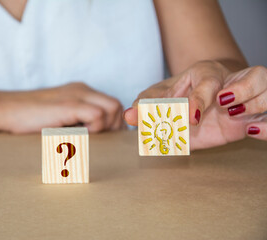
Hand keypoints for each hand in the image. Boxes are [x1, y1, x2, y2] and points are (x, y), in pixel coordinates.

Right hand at [0, 82, 123, 132]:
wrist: (6, 109)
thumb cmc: (29, 118)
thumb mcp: (59, 117)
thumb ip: (77, 121)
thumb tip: (96, 138)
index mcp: (81, 92)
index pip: (112, 104)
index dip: (114, 123)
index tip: (106, 138)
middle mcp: (82, 90)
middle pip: (116, 105)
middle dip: (114, 126)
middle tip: (101, 140)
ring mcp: (76, 95)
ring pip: (112, 108)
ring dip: (105, 126)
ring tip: (87, 135)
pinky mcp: (69, 104)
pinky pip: (96, 114)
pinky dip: (94, 127)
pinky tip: (78, 133)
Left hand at [124, 61, 266, 149]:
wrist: (196, 104)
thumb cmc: (178, 96)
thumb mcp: (160, 99)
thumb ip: (146, 106)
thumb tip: (128, 115)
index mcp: (206, 74)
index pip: (208, 81)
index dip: (200, 99)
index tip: (191, 118)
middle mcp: (231, 82)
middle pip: (255, 76)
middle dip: (245, 90)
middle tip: (226, 107)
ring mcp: (246, 99)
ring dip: (258, 104)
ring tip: (236, 116)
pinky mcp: (251, 118)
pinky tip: (255, 131)